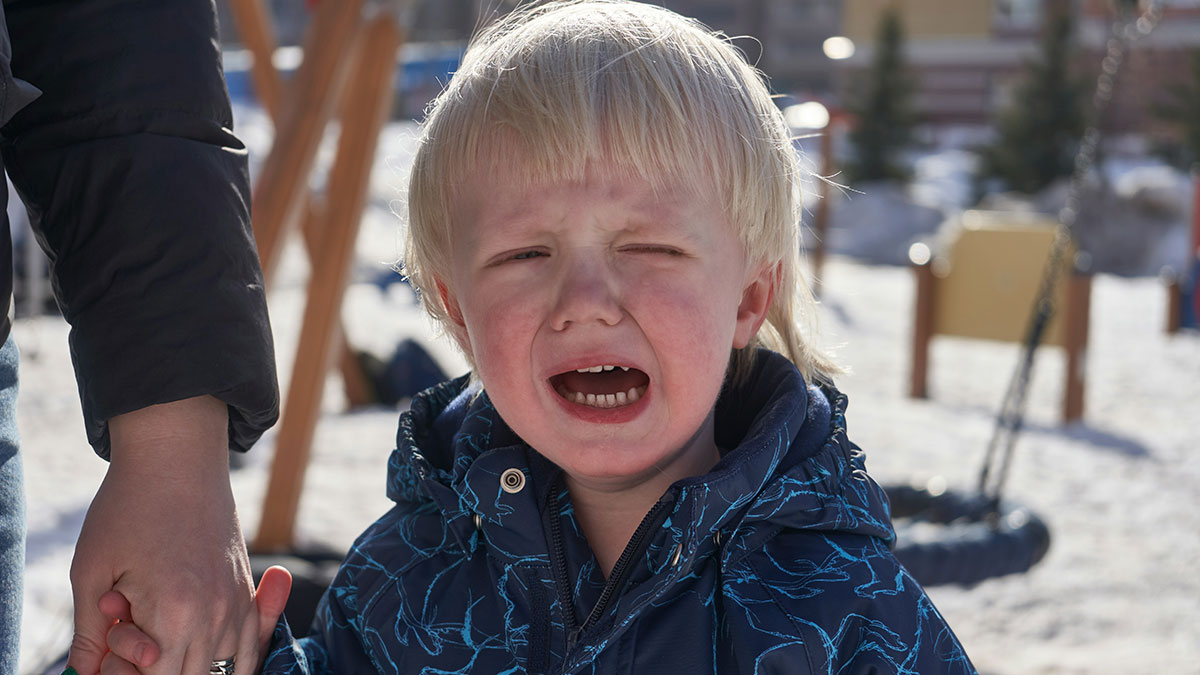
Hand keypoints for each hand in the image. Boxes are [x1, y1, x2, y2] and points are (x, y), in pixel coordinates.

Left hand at [66, 396, 256, 674]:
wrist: (176, 455)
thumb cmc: (128, 506)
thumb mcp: (91, 570)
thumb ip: (88, 632)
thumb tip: (83, 673)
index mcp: (176, 612)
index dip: (125, 673)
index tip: (109, 644)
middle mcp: (216, 613)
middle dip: (156, 671)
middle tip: (128, 638)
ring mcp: (236, 601)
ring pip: (225, 669)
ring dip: (192, 667)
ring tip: (160, 639)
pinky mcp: (245, 589)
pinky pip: (252, 644)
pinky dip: (233, 661)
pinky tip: (208, 655)